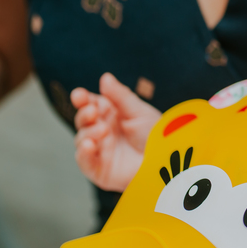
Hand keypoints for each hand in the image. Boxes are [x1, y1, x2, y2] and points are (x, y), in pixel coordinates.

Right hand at [70, 73, 159, 191]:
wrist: (167, 161)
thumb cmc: (156, 136)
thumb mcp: (140, 112)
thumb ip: (121, 96)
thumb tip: (105, 77)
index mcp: (110, 115)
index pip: (90, 104)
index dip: (82, 99)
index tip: (79, 95)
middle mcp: (101, 132)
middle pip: (83, 120)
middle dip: (84, 114)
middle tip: (93, 111)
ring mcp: (99, 151)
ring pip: (82, 139)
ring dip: (88, 132)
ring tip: (103, 130)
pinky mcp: (99, 170)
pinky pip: (84, 161)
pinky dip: (83, 153)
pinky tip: (89, 145)